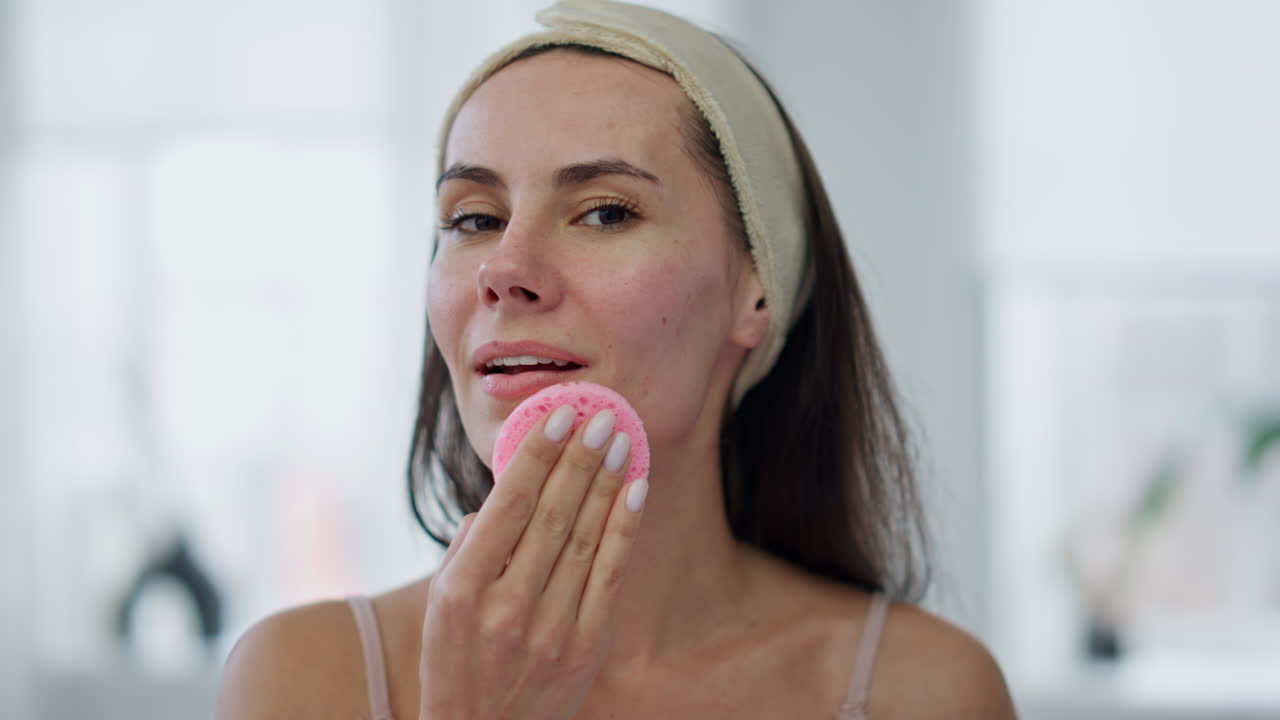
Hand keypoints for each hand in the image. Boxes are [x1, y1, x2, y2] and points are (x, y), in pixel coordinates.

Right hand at [419, 405, 647, 719]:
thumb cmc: (455, 661)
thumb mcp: (440, 604)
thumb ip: (468, 547)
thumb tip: (505, 494)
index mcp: (462, 589)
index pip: (509, 506)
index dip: (537, 456)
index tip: (558, 416)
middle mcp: (506, 607)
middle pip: (553, 515)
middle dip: (579, 458)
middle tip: (600, 414)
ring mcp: (550, 629)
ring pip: (586, 539)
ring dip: (605, 482)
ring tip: (620, 438)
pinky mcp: (586, 647)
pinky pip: (610, 574)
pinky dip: (624, 528)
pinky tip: (634, 489)